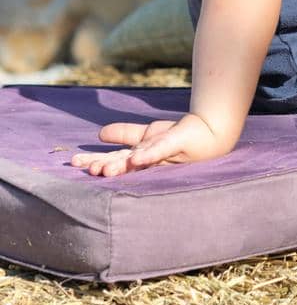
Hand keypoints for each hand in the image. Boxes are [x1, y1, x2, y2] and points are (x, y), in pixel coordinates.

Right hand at [71, 113, 237, 176]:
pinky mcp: (172, 149)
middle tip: (87, 171)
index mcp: (141, 154)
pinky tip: (134, 158)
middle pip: (122, 163)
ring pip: (136, 163)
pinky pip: (157, 151)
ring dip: (121, 167)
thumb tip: (100, 134)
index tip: (76, 162)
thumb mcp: (150, 134)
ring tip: (103, 172)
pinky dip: (147, 155)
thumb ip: (126, 134)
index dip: (98, 160)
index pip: (115, 158)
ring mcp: (159, 155)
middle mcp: (148, 157)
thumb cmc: (181, 135)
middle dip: (104, 167)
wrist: (211, 132)